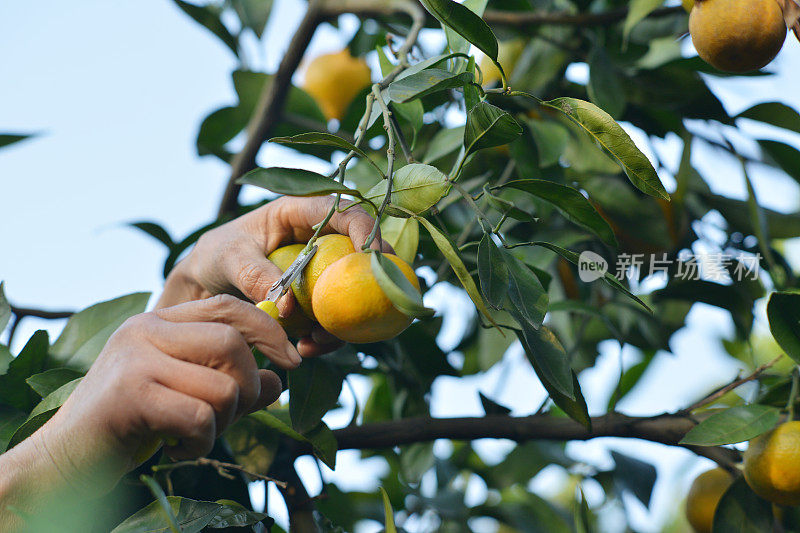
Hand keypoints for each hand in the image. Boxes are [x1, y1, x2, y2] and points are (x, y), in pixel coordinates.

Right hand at [0, 295, 294, 512]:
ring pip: (224, 384)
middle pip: (233, 344)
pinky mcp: (130, 394)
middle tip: (227, 417)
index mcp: (159, 321)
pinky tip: (178, 448)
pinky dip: (201, 442)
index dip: (268, 331)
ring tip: (194, 435)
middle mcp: (145, 329)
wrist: (64, 459)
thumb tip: (279, 378)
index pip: (228, 308)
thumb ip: (231, 382)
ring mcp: (135, 358)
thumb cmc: (132, 425)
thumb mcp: (188, 395)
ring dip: (223, 422)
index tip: (292, 361)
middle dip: (247, 388)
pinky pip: (201, 416)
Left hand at [157, 196, 389, 356]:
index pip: (346, 211)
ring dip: (348, 319)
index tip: (370, 255)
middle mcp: (322, 240)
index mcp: (302, 213)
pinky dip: (329, 336)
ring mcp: (325, 273)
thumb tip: (289, 305)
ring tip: (318, 340)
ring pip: (355, 292)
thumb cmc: (216, 256)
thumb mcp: (229, 259)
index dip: (366, 228)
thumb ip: (255, 275)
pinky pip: (337, 319)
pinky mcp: (320, 301)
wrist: (203, 284)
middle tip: (369, 306)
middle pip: (364, 253)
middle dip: (373, 280)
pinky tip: (307, 347)